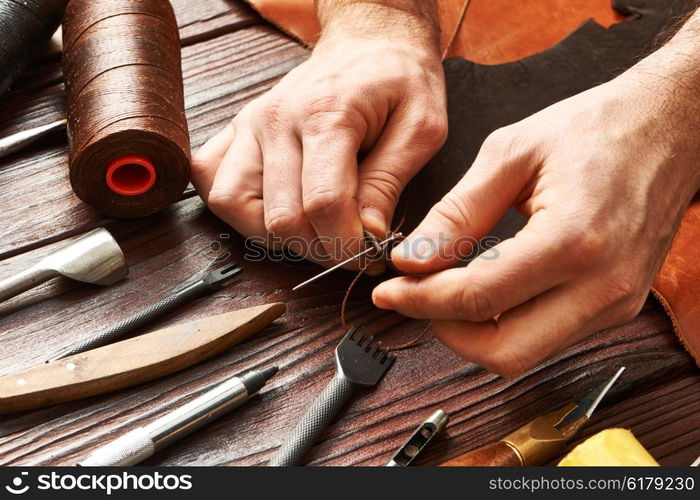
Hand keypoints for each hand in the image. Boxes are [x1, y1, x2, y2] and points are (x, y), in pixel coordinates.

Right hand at [191, 6, 446, 269]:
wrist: (368, 43)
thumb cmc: (399, 81)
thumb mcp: (421, 127)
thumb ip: (390, 182)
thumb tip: (369, 237)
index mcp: (327, 115)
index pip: (323, 203)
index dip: (346, 244)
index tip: (367, 253)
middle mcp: (277, 119)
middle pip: (280, 216)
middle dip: (318, 248)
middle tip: (346, 246)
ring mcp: (250, 123)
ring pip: (232, 204)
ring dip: (272, 234)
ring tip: (310, 230)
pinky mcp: (237, 129)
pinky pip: (210, 178)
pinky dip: (234, 205)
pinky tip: (271, 207)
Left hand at [372, 58, 699, 375]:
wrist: (669, 130)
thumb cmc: (596, 129)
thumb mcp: (511, 154)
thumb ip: (456, 213)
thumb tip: (411, 260)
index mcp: (573, 240)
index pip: (478, 298)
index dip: (421, 300)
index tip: (388, 290)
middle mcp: (601, 287)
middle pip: (502, 352)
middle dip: (445, 330)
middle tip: (413, 296)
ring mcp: (614, 304)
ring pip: (523, 354)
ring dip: (472, 332)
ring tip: (443, 290)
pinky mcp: (615, 308)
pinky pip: (545, 337)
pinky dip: (503, 323)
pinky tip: (481, 289)